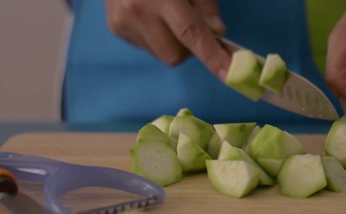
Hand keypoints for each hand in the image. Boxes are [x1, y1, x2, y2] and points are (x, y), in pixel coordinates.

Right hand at [105, 0, 231, 78]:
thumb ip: (206, 5)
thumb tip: (217, 32)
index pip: (191, 32)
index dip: (212, 55)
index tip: (229, 74)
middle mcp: (137, 11)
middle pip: (175, 55)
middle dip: (190, 47)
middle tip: (191, 23)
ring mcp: (122, 22)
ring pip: (162, 55)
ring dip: (173, 43)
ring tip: (166, 14)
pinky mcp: (116, 28)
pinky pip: (148, 47)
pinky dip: (158, 38)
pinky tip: (152, 15)